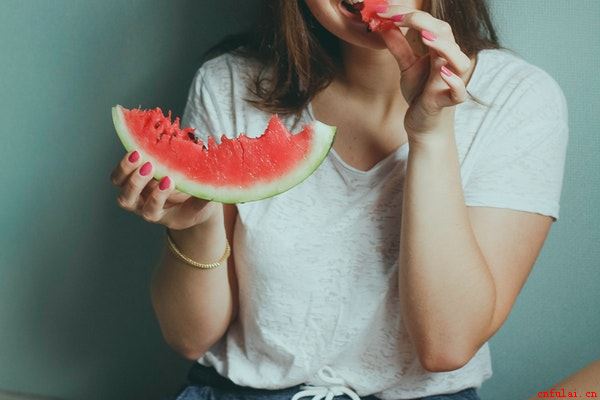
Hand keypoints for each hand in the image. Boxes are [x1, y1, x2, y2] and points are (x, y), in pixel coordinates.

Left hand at [110, 150, 221, 229]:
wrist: (186, 201)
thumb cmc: (196, 203)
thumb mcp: (203, 203)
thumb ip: (204, 197)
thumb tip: (212, 186)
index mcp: (159, 215)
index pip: (152, 210)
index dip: (158, 197)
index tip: (170, 180)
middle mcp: (141, 206)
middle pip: (128, 200)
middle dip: (137, 182)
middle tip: (150, 166)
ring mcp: (134, 192)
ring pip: (120, 185)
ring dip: (126, 170)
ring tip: (138, 154)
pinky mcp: (130, 178)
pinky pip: (120, 172)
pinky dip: (125, 162)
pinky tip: (138, 148)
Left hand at [377, 5, 472, 136]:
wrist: (423, 124)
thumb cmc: (420, 92)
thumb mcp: (407, 66)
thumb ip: (399, 47)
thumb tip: (384, 25)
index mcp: (440, 50)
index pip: (430, 24)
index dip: (408, 15)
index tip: (384, 11)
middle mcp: (449, 62)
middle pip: (445, 34)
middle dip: (421, 22)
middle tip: (396, 17)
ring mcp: (451, 82)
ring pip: (458, 60)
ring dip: (443, 47)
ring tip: (425, 36)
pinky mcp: (448, 102)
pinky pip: (459, 92)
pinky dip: (453, 82)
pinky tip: (442, 73)